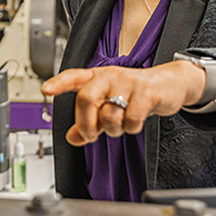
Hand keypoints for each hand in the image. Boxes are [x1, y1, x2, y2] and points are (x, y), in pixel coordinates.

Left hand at [40, 61, 206, 145]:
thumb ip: (89, 121)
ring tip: (120, 125)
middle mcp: (109, 77)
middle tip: (91, 135)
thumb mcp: (109, 106)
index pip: (73, 77)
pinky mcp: (146, 92)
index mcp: (96, 77)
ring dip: (112, 129)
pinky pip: (131, 118)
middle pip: (86, 98)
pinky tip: (135, 122)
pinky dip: (131, 128)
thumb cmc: (134, 94)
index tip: (46, 90)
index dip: (58, 83)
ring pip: (109, 114)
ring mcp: (128, 82)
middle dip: (86, 123)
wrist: (169, 84)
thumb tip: (72, 138)